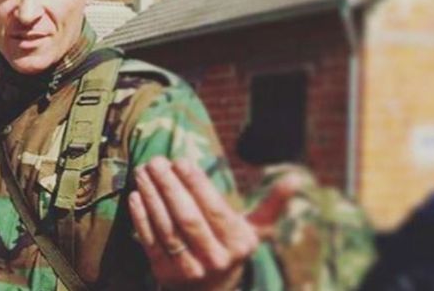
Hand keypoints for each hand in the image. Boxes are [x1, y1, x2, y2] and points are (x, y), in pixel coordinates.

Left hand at [128, 156, 294, 289]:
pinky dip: (141, 217)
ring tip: (143, 171)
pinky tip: (136, 195)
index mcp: (238, 244)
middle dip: (169, 187)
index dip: (196, 184)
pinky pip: (149, 241)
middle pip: (187, 218)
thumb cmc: (231, 247)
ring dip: (152, 197)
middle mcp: (215, 259)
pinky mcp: (165, 273)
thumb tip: (296, 178)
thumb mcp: (254, 231)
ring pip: (166, 228)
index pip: (215, 210)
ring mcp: (188, 269)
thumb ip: (271, 205)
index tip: (181, 160)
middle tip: (156, 161)